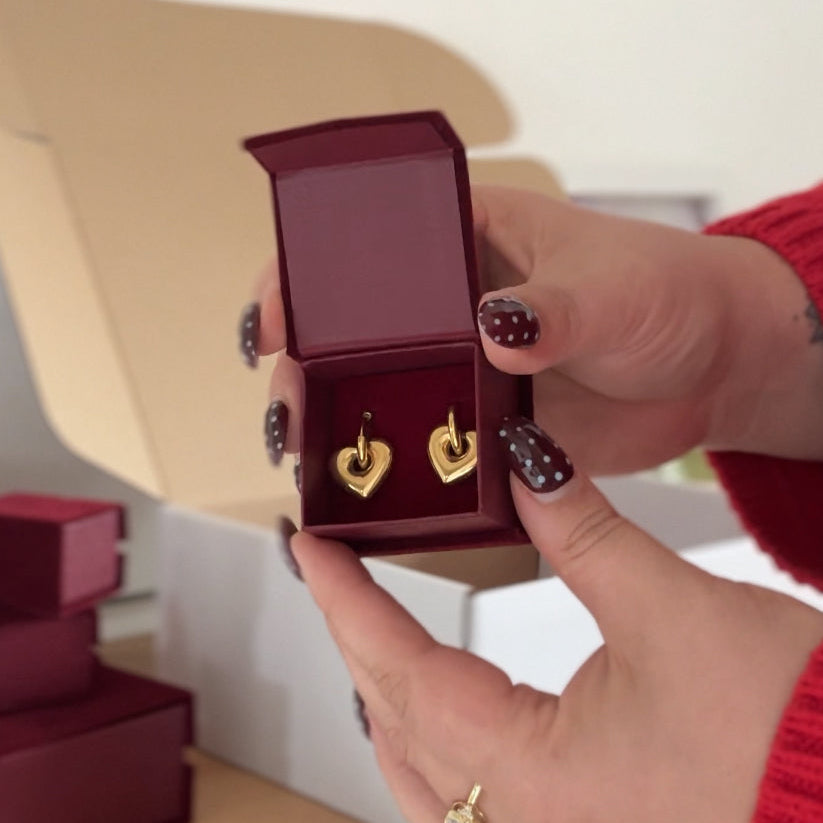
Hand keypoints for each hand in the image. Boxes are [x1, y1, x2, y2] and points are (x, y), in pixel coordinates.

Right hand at [247, 186, 821, 473]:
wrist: (709, 367)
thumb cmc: (667, 295)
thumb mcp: (612, 290)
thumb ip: (554, 309)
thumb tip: (496, 328)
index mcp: (470, 241)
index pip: (363, 246)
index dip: (304, 277)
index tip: (274, 319)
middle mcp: (453, 305)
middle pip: (353, 330)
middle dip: (306, 366)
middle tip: (290, 406)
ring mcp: (465, 367)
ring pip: (381, 392)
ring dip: (341, 422)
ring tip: (311, 455)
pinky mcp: (486, 422)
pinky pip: (428, 442)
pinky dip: (399, 463)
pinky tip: (372, 486)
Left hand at [289, 436, 822, 822]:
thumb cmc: (793, 739)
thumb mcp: (674, 612)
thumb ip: (582, 532)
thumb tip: (527, 462)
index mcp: (530, 779)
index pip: (397, 669)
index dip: (345, 599)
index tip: (309, 544)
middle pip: (394, 727)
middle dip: (355, 643)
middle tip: (334, 574)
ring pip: (422, 777)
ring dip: (385, 699)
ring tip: (366, 632)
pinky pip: (467, 801)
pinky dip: (433, 744)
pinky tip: (437, 712)